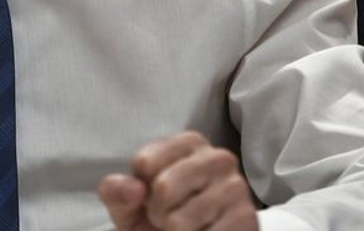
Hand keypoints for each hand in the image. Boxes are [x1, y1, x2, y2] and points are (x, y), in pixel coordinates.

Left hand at [98, 131, 257, 230]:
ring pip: (180, 220)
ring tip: (185, 228)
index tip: (151, 194)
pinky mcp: (247, 219)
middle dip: (157, 212)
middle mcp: (218, 157)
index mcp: (189, 142)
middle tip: (167, 217)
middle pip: (163, 187)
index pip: (145, 162)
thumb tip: (134, 190)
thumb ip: (116, 190)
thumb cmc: (156, 217)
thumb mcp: (127, 203)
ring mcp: (236, 187)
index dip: (139, 188)